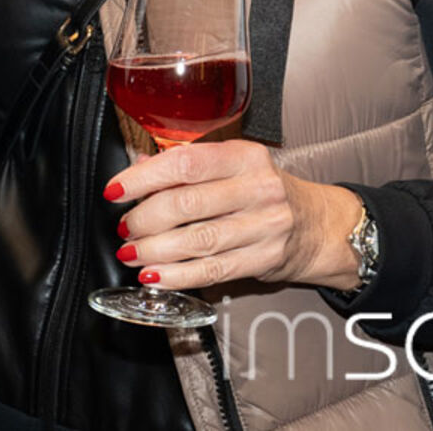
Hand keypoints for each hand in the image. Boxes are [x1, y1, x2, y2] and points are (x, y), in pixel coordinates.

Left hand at [104, 140, 362, 292]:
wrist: (316, 225)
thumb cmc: (261, 190)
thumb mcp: (232, 165)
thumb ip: (187, 166)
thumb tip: (137, 169)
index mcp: (244, 156)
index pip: (184, 163)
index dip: (143, 178)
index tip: (115, 190)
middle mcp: (258, 188)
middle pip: (187, 204)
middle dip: (145, 219)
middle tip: (124, 227)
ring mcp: (265, 226)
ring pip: (197, 241)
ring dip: (155, 250)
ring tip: (131, 254)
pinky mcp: (265, 259)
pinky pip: (213, 270)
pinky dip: (178, 276)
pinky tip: (155, 277)